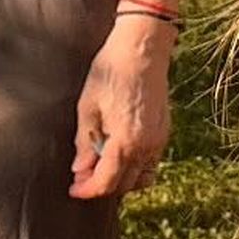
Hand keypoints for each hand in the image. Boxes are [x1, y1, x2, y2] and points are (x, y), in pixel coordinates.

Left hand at [69, 18, 174, 199]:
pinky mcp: (164, 132)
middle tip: (82, 175)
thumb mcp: (88, 106)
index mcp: (126, 141)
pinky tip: (118, 152)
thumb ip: (85, 142)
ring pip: (141, 177)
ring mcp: (159, 140)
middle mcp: (147, 146)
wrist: (142, 47)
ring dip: (121, 179)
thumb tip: (80, 170)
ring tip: (100, 165)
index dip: (87, 190)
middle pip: (124, 184)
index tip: (73, 190)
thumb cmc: (111, 71)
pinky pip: (150, 162)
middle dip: (102, 185)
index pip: (106, 182)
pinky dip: (135, 166)